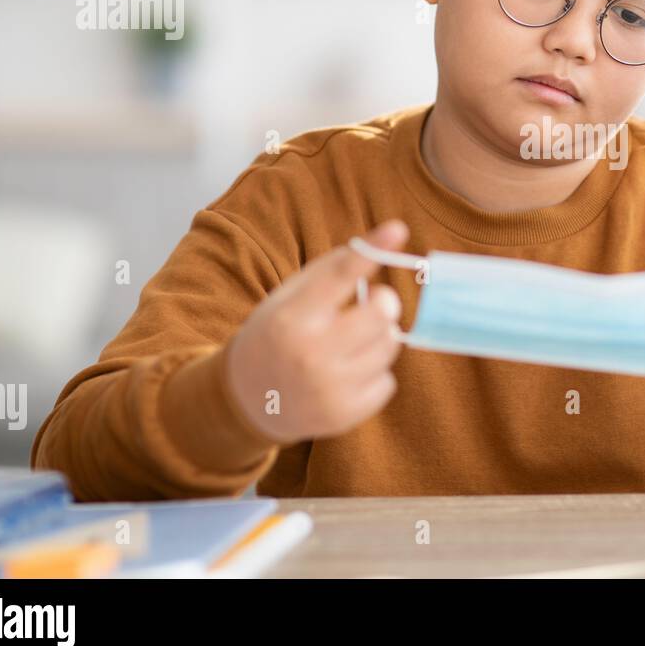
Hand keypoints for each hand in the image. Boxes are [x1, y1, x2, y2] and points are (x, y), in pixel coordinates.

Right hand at [225, 219, 408, 444]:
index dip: (371, 251)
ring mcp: (328, 388)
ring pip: (389, 346)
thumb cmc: (278, 334)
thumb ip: (336, 269)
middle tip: (373, 305)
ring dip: (379, 338)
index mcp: (290, 316)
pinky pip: (387, 382)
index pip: (338, 276)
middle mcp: (309, 353)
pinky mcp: (344, 415)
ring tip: (352, 342)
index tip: (397, 230)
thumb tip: (393, 235)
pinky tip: (347, 374)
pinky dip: (374, 375)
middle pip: (381, 314)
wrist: (247, 400)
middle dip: (384, 304)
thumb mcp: (291, 297)